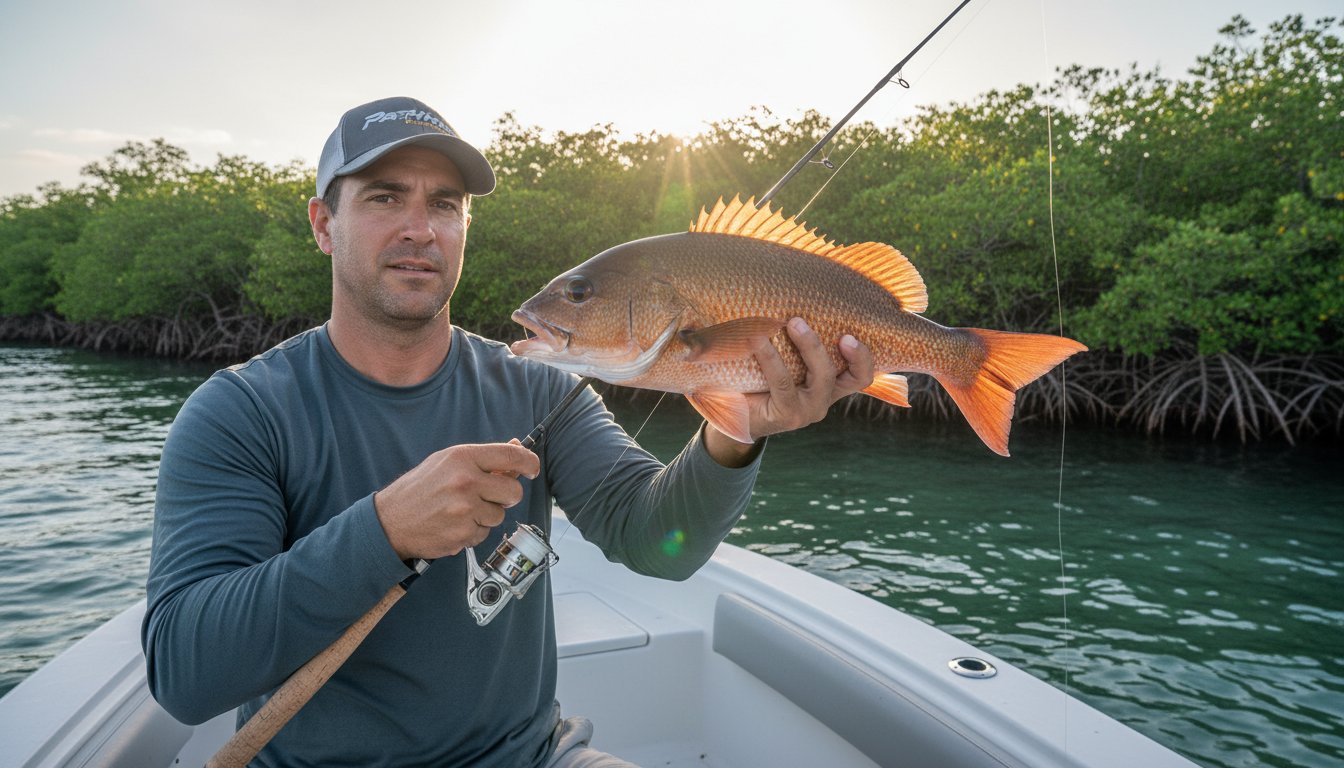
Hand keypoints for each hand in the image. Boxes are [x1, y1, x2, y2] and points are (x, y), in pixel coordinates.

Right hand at [373, 442, 539, 559]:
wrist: (389, 521)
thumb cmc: (420, 489)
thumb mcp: (447, 462)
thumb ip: (483, 458)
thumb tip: (516, 447)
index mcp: (462, 457)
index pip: (511, 456)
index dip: (529, 463)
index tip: (532, 468)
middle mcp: (465, 482)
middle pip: (513, 491)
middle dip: (507, 495)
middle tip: (490, 495)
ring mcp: (464, 510)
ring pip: (500, 515)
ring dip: (487, 515)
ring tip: (462, 511)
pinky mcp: (462, 534)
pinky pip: (485, 533)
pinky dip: (474, 531)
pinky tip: (455, 524)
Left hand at [703, 318, 874, 465]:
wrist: (733, 413)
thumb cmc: (760, 378)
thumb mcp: (784, 358)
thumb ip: (795, 338)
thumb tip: (793, 294)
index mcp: (830, 385)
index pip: (861, 375)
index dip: (862, 357)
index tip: (849, 335)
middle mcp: (823, 399)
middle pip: (841, 373)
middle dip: (823, 343)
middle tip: (798, 320)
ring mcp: (808, 410)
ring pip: (821, 377)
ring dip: (808, 346)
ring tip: (788, 323)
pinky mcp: (788, 415)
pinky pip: (784, 383)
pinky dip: (772, 359)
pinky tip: (757, 341)